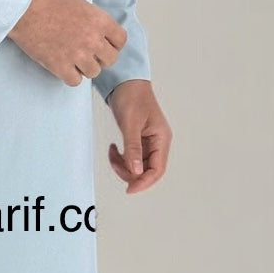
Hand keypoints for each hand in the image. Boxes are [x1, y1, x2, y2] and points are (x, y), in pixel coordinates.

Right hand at [7, 0, 126, 85]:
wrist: (24, 10)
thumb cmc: (47, 1)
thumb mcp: (77, 0)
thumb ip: (91, 16)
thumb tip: (95, 26)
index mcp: (99, 20)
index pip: (120, 40)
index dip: (114, 44)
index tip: (106, 45)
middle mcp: (92, 39)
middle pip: (110, 60)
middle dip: (102, 58)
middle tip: (90, 55)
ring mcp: (77, 54)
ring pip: (94, 72)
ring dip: (86, 68)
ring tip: (75, 61)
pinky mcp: (60, 66)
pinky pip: (75, 81)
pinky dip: (71, 77)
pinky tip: (64, 68)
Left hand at [105, 79, 170, 193]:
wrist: (126, 82)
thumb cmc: (132, 97)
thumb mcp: (130, 123)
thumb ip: (133, 148)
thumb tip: (135, 172)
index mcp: (162, 138)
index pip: (157, 169)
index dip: (144, 182)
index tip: (129, 189)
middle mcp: (158, 142)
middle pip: (147, 170)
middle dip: (130, 173)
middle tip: (114, 164)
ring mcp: (149, 142)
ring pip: (137, 165)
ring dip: (123, 165)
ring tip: (112, 153)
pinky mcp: (139, 140)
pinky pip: (131, 157)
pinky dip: (121, 158)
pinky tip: (113, 149)